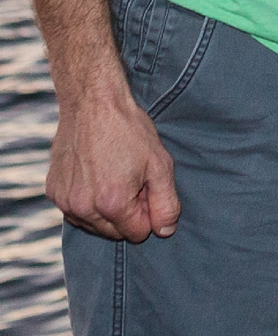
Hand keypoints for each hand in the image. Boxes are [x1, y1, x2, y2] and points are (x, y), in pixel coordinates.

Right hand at [48, 82, 179, 241]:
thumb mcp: (160, 164)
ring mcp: (64, 201)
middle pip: (114, 233)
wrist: (92, 102)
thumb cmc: (129, 129)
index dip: (146, 211)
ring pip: (92, 224)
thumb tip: (165, 232)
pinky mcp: (53, 191)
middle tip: (131, 179)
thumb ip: (166, 203)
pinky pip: (74, 210)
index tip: (145, 186)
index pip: (137, 233)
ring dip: (105, 209)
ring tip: (112, 174)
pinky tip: (93, 173)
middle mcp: (83, 208)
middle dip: (126, 212)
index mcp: (112, 204)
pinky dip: (86, 199)